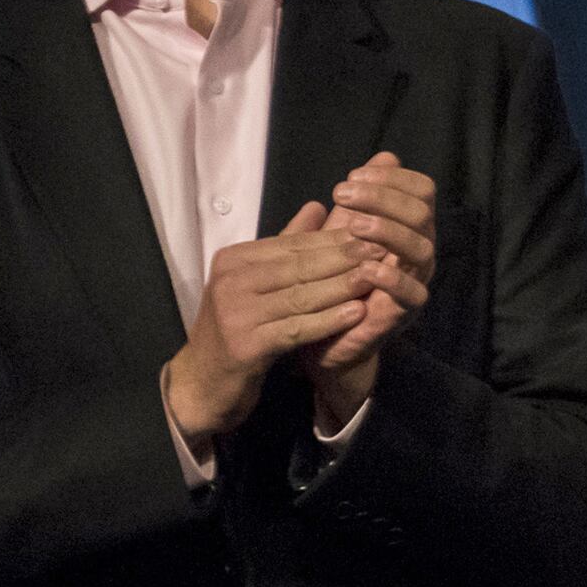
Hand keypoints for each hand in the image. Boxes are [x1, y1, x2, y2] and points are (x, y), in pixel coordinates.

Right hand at [162, 205, 412, 448]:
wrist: (204, 381)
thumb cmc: (238, 326)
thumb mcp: (257, 281)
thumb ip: (286, 245)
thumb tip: (318, 205)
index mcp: (233, 260)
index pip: (292, 244)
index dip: (334, 239)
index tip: (373, 231)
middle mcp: (229, 282)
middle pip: (298, 267)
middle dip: (343, 258)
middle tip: (382, 249)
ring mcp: (234, 314)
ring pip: (301, 296)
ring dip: (342, 286)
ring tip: (376, 276)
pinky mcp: (245, 345)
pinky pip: (296, 329)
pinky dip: (329, 320)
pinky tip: (357, 314)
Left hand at [304, 154, 435, 424]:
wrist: (322, 337)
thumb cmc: (333, 279)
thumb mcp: (342, 232)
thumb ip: (360, 198)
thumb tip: (385, 155)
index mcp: (408, 227)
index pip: (421, 190)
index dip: (393, 177)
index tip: (354, 175)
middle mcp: (419, 250)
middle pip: (423, 211)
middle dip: (384, 197)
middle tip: (343, 192)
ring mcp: (415, 281)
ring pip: (422, 246)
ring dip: (388, 231)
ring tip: (353, 225)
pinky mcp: (404, 313)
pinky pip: (412, 293)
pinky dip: (391, 278)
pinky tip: (366, 268)